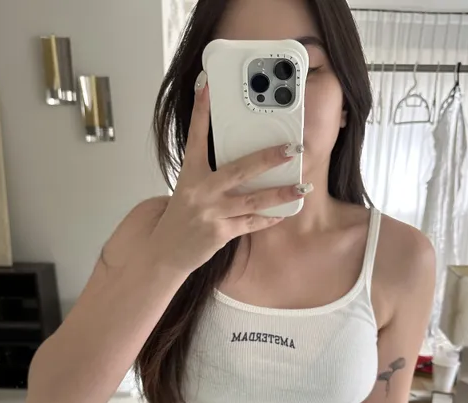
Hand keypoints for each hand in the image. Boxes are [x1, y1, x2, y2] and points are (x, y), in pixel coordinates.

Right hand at [148, 73, 306, 276]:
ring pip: (252, 200)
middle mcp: (200, 191)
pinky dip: (269, 218)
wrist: (164, 251)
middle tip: (291, 148)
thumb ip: (210, 174)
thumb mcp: (188, 189)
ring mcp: (211, 213)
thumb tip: (242, 161)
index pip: (196, 137)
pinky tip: (285, 212)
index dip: (200, 110)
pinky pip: (251, 224)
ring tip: (303, 186)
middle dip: (268, 158)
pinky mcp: (220, 233)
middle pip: (239, 169)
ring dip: (280, 193)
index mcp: (190, 174)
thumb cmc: (180, 217)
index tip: (206, 85)